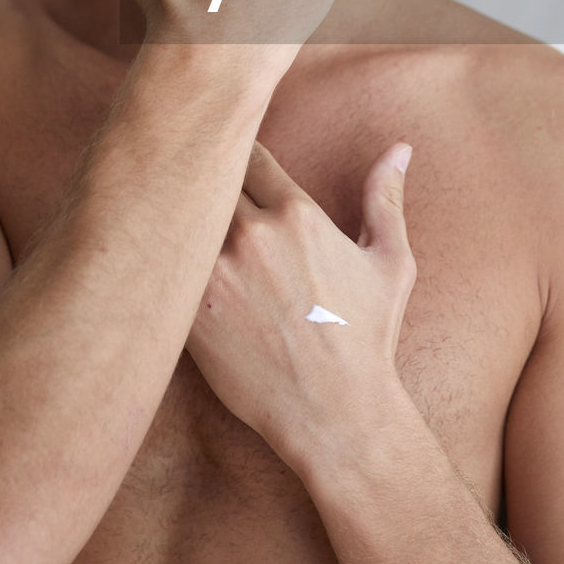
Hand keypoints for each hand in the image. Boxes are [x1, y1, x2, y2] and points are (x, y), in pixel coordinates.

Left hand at [186, 141, 416, 472]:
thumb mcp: (389, 262)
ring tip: (170, 220)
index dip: (237, 156)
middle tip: (196, 185)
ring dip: (180, 218)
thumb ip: (385, 198)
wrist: (336, 416)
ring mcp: (217, 272)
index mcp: (297, 215)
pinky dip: (164, 260)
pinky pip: (164, 267)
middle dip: (207, 181)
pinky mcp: (191, 312)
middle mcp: (253, 235)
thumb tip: (400, 148)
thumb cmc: (367, 338)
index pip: (248, 155)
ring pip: (181, 218)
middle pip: (208, 178)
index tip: (232, 165)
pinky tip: (163, 266)